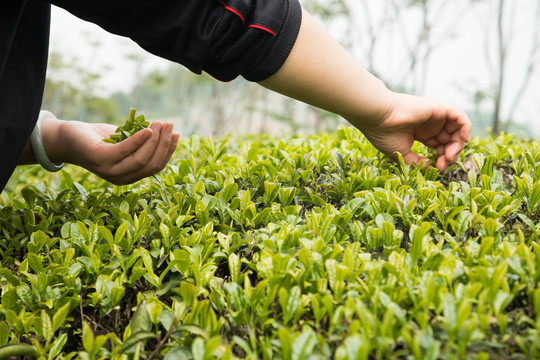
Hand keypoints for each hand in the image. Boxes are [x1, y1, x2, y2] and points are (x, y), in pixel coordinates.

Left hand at [43, 119, 179, 184]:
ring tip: (159, 123)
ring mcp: (110, 171)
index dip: (169, 151)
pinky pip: (125, 151)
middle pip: (152, 164)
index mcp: (130, 176)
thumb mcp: (125, 140)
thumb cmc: (98, 139)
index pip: (156, 167)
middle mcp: (121, 178)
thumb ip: (143, 142)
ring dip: (154, 141)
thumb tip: (170, 133)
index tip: (176, 134)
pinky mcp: (101, 160)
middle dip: (164, 144)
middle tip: (169, 125)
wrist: (67, 138)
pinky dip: (139, 140)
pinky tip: (147, 129)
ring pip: (142, 160)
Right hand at [357, 93, 471, 171]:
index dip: (442, 160)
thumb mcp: (403, 155)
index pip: (439, 147)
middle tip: (443, 165)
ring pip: (457, 131)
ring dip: (458, 146)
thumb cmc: (384, 134)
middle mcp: (430, 124)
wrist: (378, 117)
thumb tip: (433, 168)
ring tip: (449, 156)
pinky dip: (466, 128)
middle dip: (450, 156)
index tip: (437, 169)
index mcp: (420, 133)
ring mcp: (435, 116)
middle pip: (450, 141)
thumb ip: (418, 163)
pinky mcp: (439, 109)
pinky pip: (461, 117)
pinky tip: (462, 141)